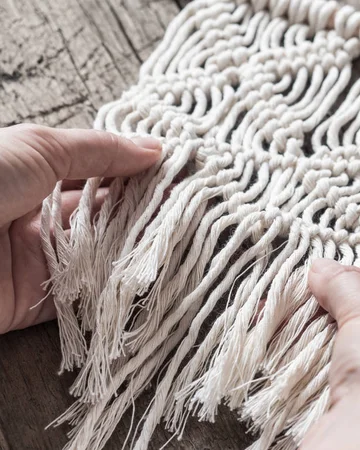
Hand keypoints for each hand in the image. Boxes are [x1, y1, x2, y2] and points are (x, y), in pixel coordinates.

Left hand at [0, 124, 160, 333]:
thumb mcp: (39, 147)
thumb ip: (100, 150)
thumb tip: (155, 148)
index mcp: (36, 176)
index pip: (101, 174)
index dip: (139, 172)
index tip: (179, 171)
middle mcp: (41, 218)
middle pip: (106, 215)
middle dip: (146, 209)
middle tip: (191, 203)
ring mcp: (41, 261)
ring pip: (101, 254)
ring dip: (138, 246)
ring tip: (181, 234)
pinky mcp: (37, 303)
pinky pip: (85, 295)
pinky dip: (116, 287)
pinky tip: (149, 272)